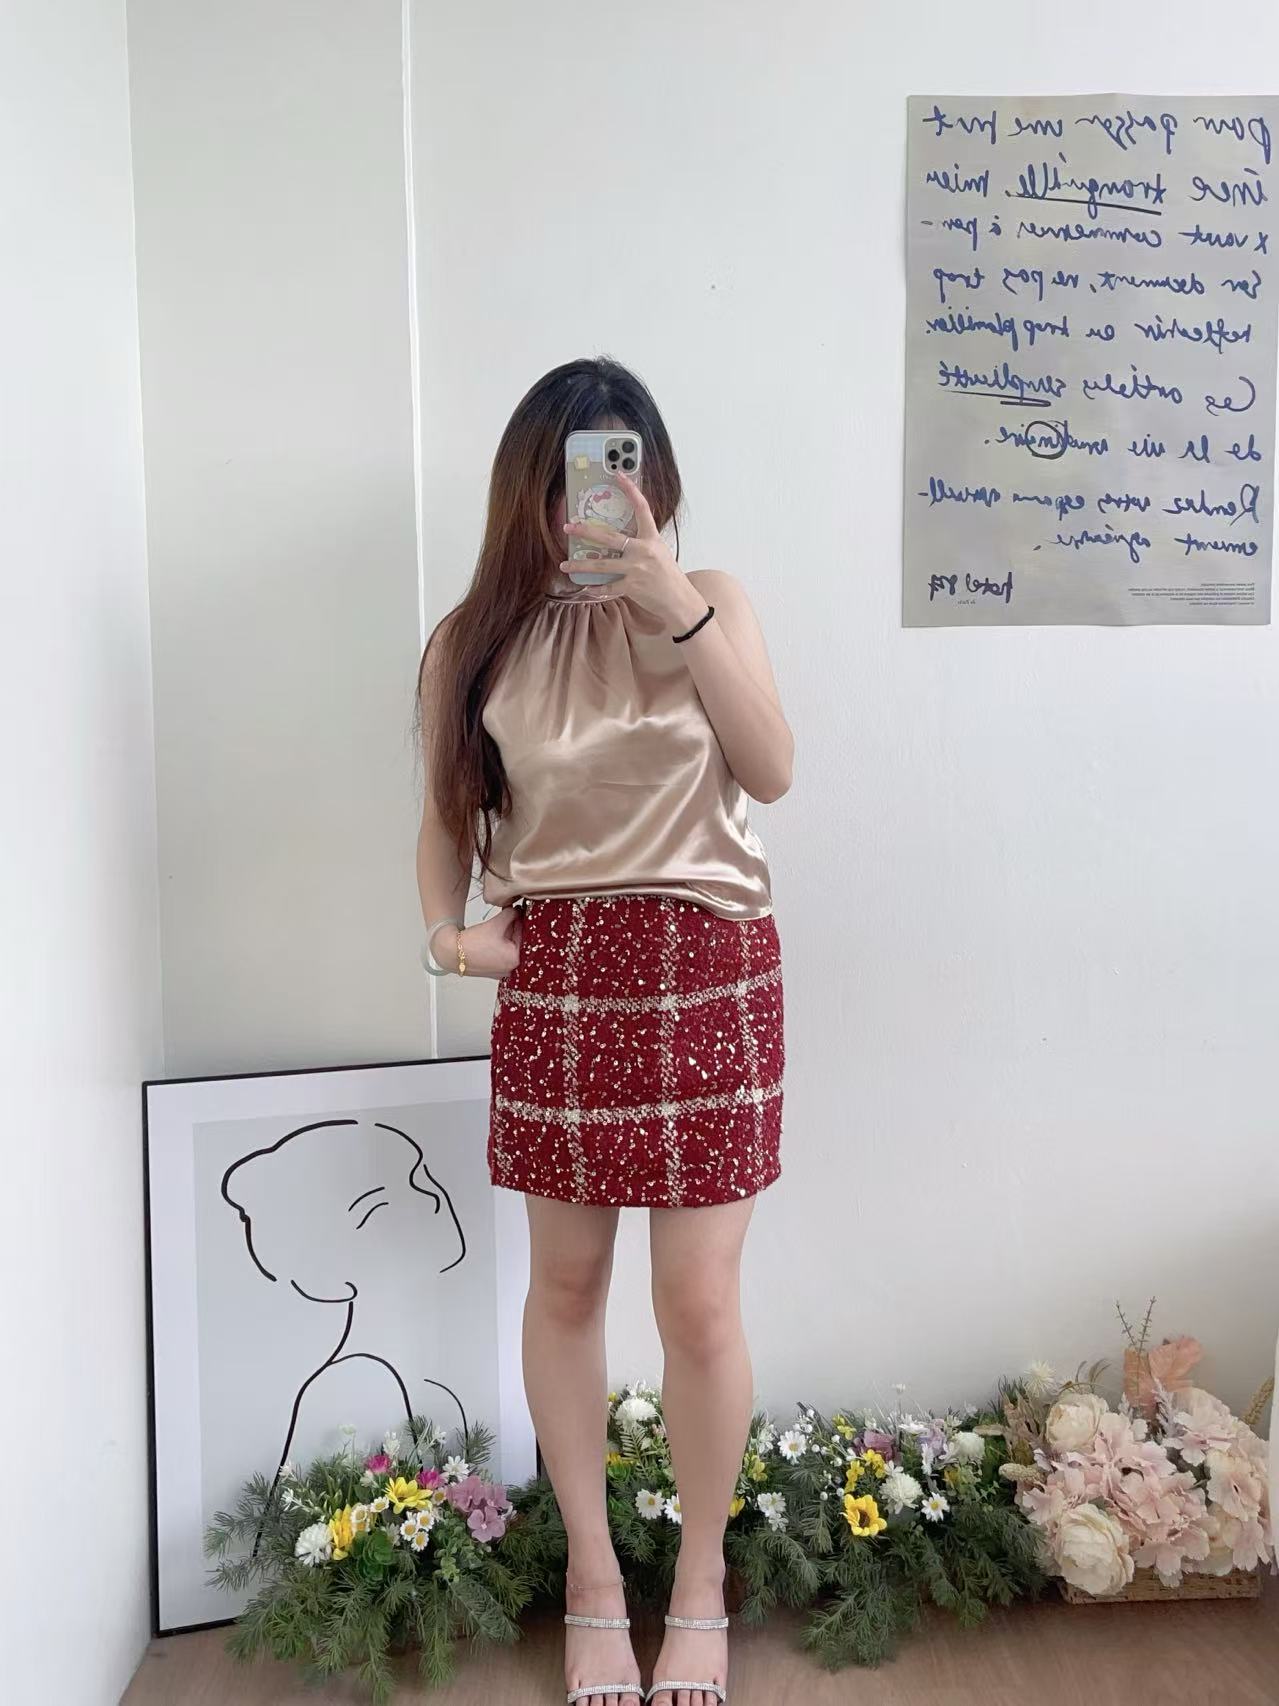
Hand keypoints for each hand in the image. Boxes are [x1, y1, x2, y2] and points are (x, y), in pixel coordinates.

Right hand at [434, 907, 521, 979]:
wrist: (450, 952)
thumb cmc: (471, 944)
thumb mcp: (495, 924)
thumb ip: (510, 914)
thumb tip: (516, 910)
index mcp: (515, 960)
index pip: (523, 935)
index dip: (520, 920)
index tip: (519, 911)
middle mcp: (510, 969)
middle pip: (516, 943)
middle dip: (512, 927)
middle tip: (509, 914)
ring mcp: (500, 971)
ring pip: (507, 948)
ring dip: (505, 934)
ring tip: (498, 922)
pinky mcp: (491, 970)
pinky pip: (499, 954)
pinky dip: (498, 944)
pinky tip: (492, 934)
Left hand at [560, 468, 704, 630]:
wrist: (679, 600)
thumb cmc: (669, 576)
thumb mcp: (660, 552)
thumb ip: (642, 544)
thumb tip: (622, 539)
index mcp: (652, 538)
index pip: (641, 508)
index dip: (631, 490)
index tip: (619, 475)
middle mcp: (643, 551)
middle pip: (609, 537)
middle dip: (586, 531)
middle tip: (569, 526)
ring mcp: (636, 569)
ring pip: (602, 565)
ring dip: (581, 565)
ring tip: (565, 565)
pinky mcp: (632, 586)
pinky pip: (608, 587)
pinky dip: (597, 588)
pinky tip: (586, 587)